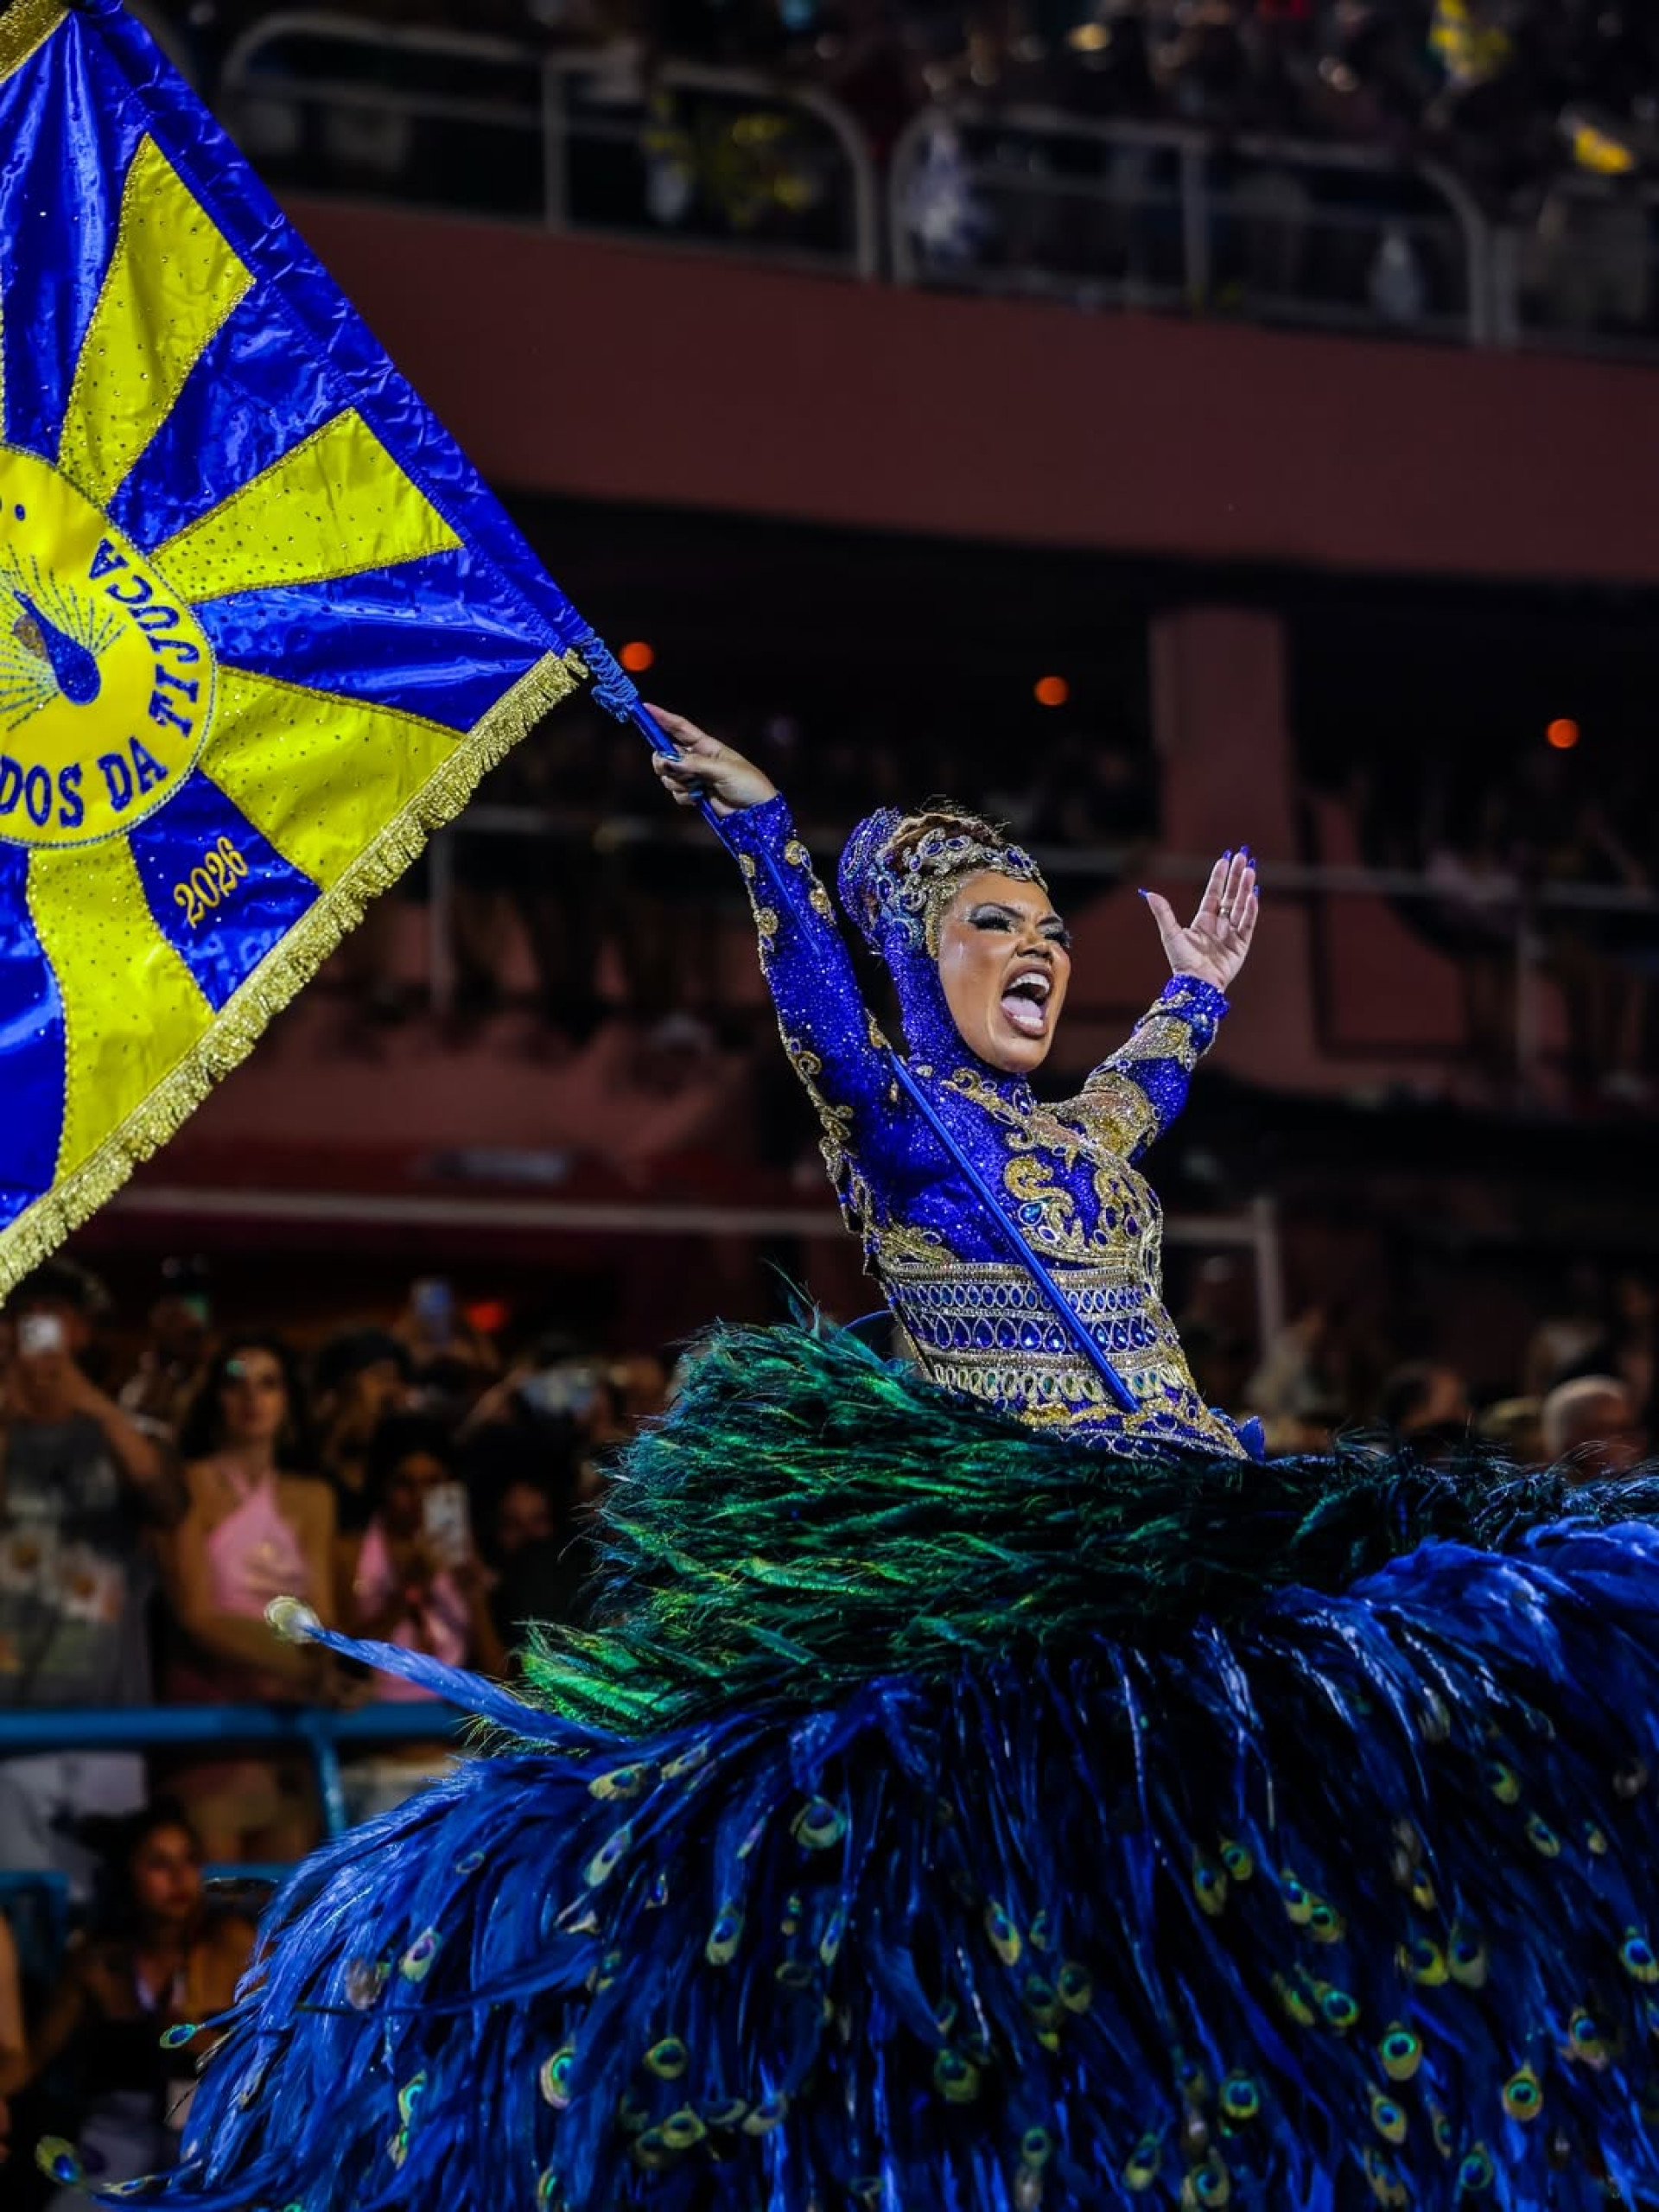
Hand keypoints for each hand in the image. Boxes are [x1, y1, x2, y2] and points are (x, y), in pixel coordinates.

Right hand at [645, 707, 777, 818]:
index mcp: (707, 745)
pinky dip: (684, 796)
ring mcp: (694, 777)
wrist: (755, 812)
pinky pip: (676, 793)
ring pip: (668, 775)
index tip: (645, 708)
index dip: (662, 717)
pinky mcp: (693, 795)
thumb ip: (695, 764)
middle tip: (668, 766)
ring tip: (698, 787)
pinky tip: (699, 799)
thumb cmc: (747, 784)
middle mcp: (697, 759)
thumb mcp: (723, 769)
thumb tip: (668, 760)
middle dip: (663, 761)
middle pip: (665, 753)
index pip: (680, 727)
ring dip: (678, 782)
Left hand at [1142, 849, 1258, 992]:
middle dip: (1236, 877)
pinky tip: (1253, 895)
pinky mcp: (1241, 945)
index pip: (1213, 894)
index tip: (1225, 859)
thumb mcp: (1169, 934)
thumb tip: (1149, 893)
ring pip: (1240, 906)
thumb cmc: (1181, 961)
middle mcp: (1218, 925)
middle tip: (1243, 857)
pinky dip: (1250, 910)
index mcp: (1202, 921)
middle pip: (1230, 896)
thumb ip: (1163, 913)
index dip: (1219, 877)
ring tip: (1251, 871)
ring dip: (1245, 889)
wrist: (1196, 984)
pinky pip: (1248, 924)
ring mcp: (1231, 935)